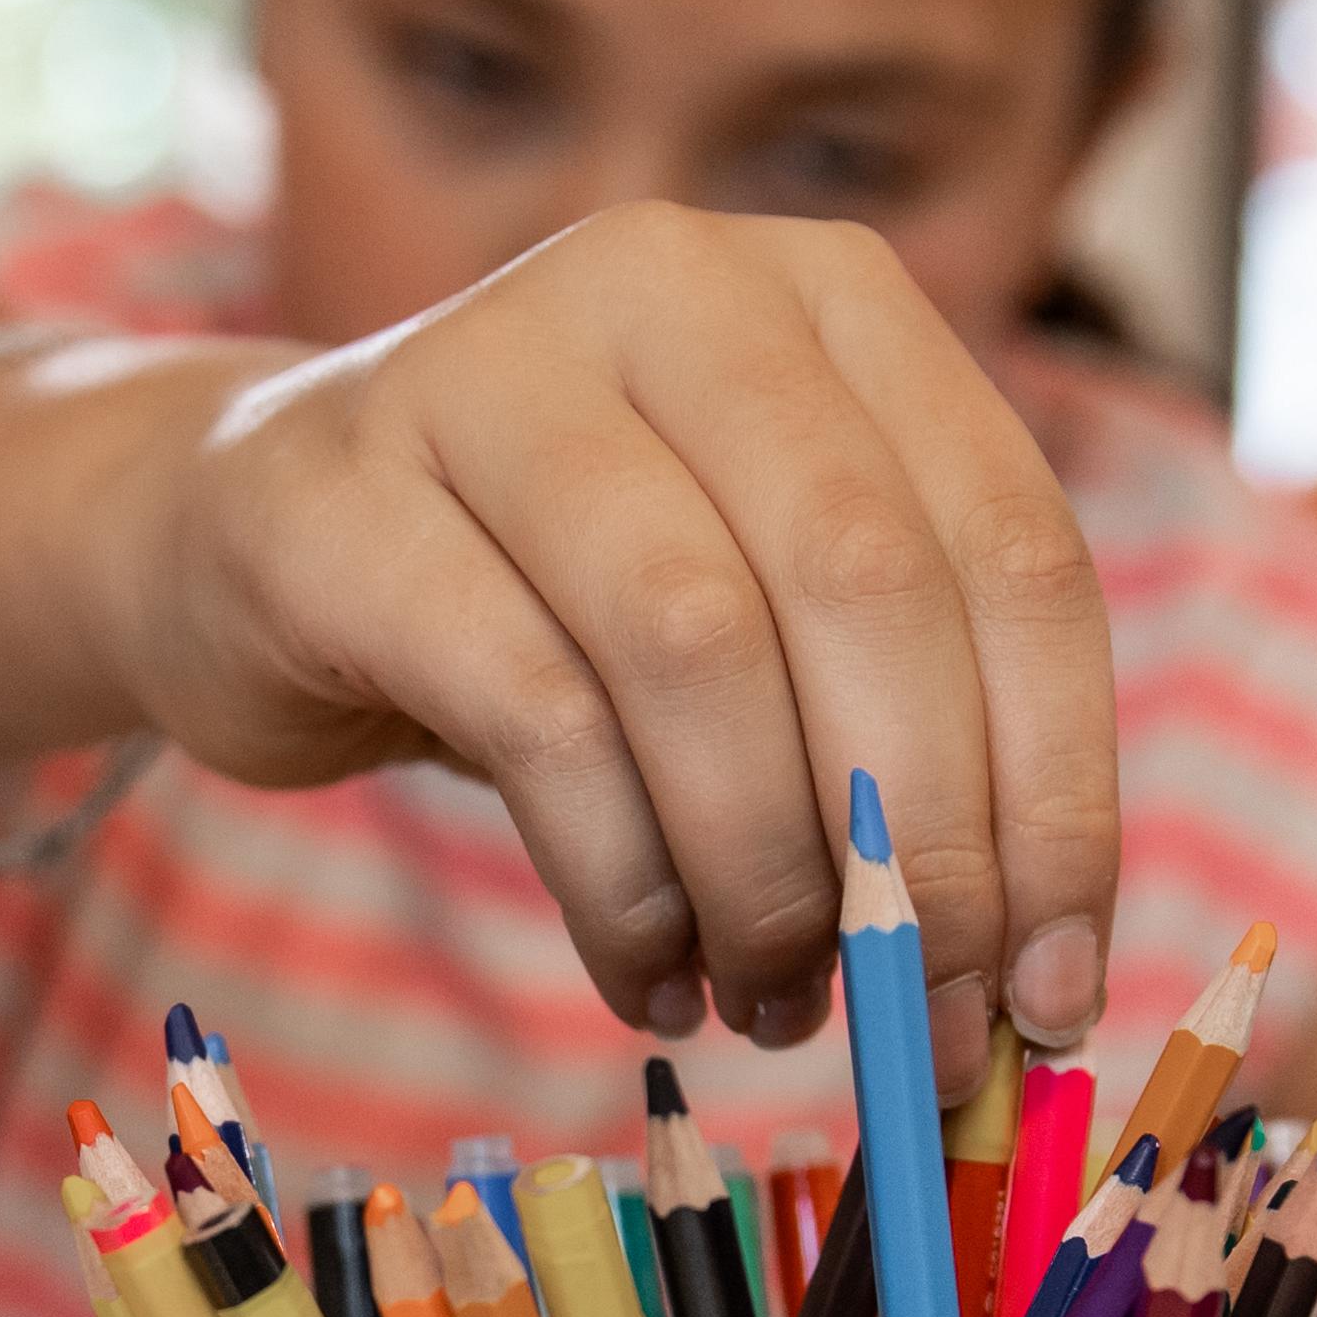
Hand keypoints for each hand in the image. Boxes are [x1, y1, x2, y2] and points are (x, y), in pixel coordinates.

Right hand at [96, 203, 1118, 1096]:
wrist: (258, 543)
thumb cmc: (566, 609)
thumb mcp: (770, 634)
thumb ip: (901, 743)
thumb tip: (1031, 982)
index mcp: (834, 302)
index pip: (1015, 552)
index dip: (1058, 794)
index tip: (1055, 990)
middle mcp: (677, 286)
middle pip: (868, 588)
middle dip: (918, 855)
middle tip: (916, 1029)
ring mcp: (492, 368)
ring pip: (698, 650)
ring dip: (762, 882)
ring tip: (772, 1007)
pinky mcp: (344, 497)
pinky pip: (537, 721)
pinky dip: (623, 891)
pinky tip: (650, 981)